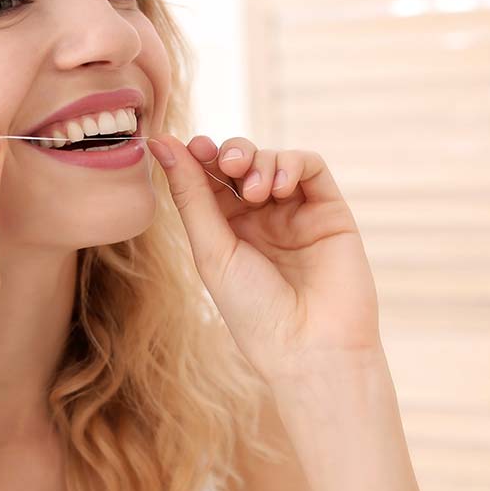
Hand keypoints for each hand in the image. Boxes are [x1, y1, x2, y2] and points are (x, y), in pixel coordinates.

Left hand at [147, 134, 378, 382]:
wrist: (311, 348)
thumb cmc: (255, 311)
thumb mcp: (212, 251)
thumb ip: (191, 195)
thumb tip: (160, 142)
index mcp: (226, 231)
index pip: (209, 179)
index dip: (200, 157)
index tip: (190, 146)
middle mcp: (261, 219)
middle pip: (241, 162)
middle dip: (231, 153)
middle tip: (226, 164)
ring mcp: (296, 213)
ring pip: (274, 159)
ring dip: (261, 162)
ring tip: (257, 192)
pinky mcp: (329, 210)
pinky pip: (311, 166)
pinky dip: (293, 163)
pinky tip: (281, 186)